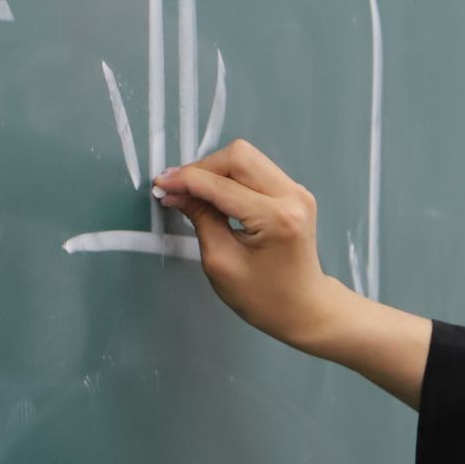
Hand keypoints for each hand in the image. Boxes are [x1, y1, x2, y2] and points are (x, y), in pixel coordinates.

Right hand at [154, 141, 344, 349]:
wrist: (304, 308)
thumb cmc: (263, 297)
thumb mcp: (221, 262)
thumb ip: (200, 219)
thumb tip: (175, 191)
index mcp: (277, 218)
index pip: (222, 185)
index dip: (186, 181)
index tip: (160, 185)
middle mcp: (292, 196)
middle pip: (238, 156)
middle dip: (201, 168)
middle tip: (176, 189)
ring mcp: (297, 191)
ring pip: (247, 157)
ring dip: (215, 170)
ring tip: (191, 192)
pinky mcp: (294, 192)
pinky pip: (256, 169)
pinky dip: (230, 176)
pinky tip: (214, 194)